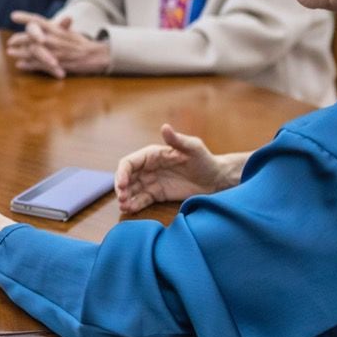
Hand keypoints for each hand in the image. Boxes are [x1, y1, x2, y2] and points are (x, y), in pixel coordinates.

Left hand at [6, 11, 110, 78]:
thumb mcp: (68, 32)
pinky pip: (37, 64)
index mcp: (56, 29)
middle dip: (18, 39)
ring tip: (10, 52)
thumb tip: (50, 22)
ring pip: (31, 51)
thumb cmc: (80, 43)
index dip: (25, 18)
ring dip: (19, 52)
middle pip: (31, 37)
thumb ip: (57, 27)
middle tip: (10, 42)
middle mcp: (53, 39)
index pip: (38, 20)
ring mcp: (53, 52)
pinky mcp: (55, 64)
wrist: (94, 55)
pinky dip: (27, 65)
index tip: (13, 15)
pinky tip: (20, 64)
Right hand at [114, 124, 235, 212]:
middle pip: (126, 177)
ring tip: (124, 207)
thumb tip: (164, 126)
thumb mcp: (193, 148)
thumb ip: (177, 139)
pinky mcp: (157, 194)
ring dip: (125, 198)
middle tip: (122, 199)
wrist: (216, 179)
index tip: (122, 185)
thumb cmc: (205, 160)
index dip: (122, 173)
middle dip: (121, 188)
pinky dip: (134, 205)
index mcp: (152, 155)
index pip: (129, 163)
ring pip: (131, 190)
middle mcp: (148, 168)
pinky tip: (130, 210)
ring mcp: (151, 182)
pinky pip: (141, 200)